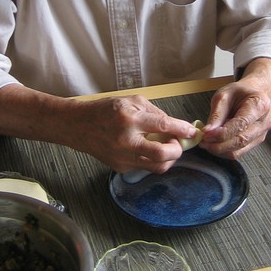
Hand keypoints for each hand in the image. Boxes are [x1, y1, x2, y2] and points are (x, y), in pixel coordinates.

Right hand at [70, 95, 197, 174]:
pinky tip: (148, 149)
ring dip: (168, 158)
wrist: (78, 126)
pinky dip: (152, 159)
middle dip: (177, 150)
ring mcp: (122, 158)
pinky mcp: (120, 168)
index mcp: (129, 120)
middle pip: (162, 155)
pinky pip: (144, 167)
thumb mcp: (131, 102)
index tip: (192, 132)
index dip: (181, 129)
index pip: (163, 126)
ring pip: (156, 166)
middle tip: (179, 143)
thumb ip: (155, 113)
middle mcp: (126, 141)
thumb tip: (174, 126)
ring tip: (166, 146)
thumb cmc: (105, 110)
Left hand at [200, 58, 270, 159]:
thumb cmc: (238, 93)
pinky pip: (239, 152)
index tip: (206, 135)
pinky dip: (225, 150)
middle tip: (203, 142)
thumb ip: (216, 114)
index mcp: (259, 104)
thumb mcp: (223, 96)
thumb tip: (207, 132)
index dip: (222, 133)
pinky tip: (215, 143)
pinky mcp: (256, 141)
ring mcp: (262, 133)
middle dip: (219, 144)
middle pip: (241, 140)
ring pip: (240, 150)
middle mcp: (265, 121)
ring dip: (220, 150)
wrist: (252, 94)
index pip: (241, 124)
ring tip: (207, 142)